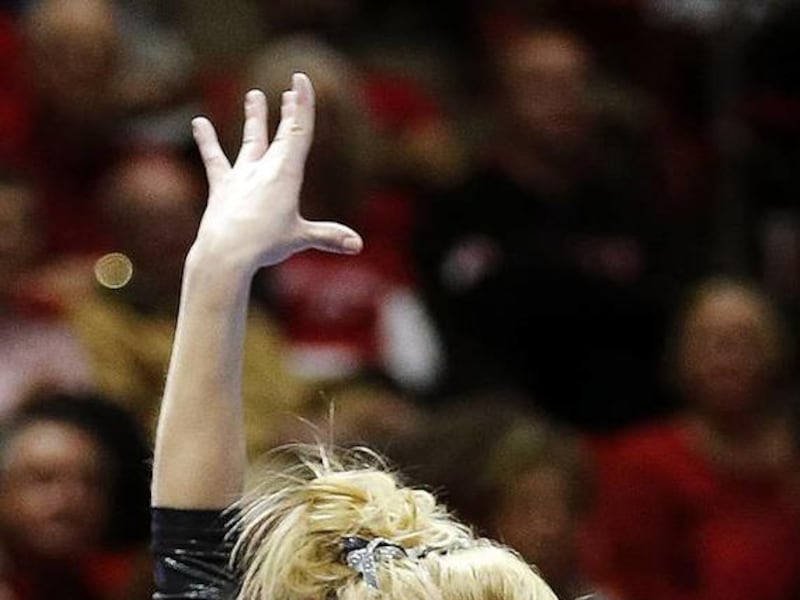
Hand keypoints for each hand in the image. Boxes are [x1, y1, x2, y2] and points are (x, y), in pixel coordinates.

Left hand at [190, 73, 362, 271]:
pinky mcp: (222, 187)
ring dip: (254, 118)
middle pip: (280, 134)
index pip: (299, 132)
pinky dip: (207, 141)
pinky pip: (214, 159)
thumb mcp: (301, 238)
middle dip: (288, 112)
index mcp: (286, 174)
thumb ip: (329, 237)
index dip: (302, 104)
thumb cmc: (265, 245)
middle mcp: (263, 168)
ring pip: (251, 141)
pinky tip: (198, 122)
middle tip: (289, 91)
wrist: (224, 253)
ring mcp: (241, 176)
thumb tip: (358, 245)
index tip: (301, 80)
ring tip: (253, 95)